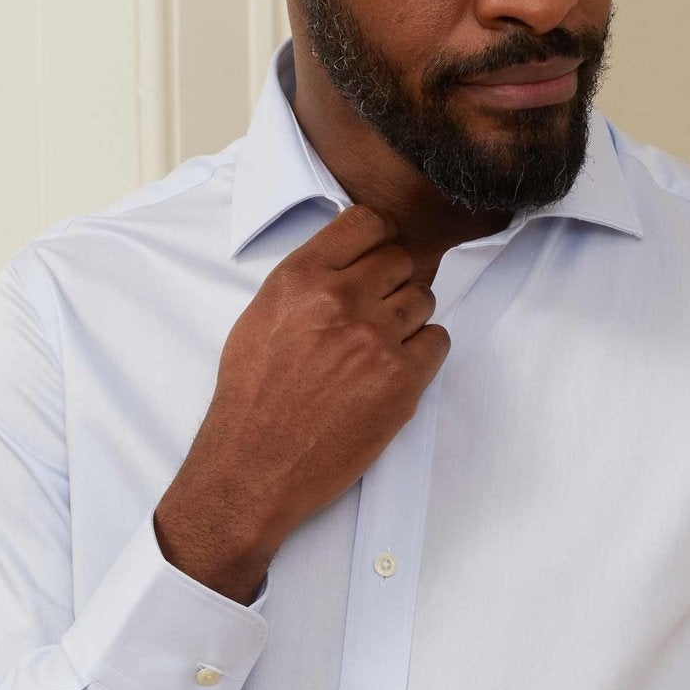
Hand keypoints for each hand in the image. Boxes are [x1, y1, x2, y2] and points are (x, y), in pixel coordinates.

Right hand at [154, 202, 448, 601]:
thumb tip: (353, 261)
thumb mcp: (260, 318)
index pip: (367, 222)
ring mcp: (374, 340)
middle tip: (374, 316)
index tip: (377, 258)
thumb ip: (307, 282)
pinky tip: (393, 372)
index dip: (379, 239)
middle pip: (401, 261)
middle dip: (392, 285)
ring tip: (377, 351)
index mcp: (299, 278)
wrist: (253, 467)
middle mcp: (339, 300)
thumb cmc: (252, 398)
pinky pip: (438, 341)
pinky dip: (423, 354)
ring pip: (423, 300)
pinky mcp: (401, 381)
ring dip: (408, 320)